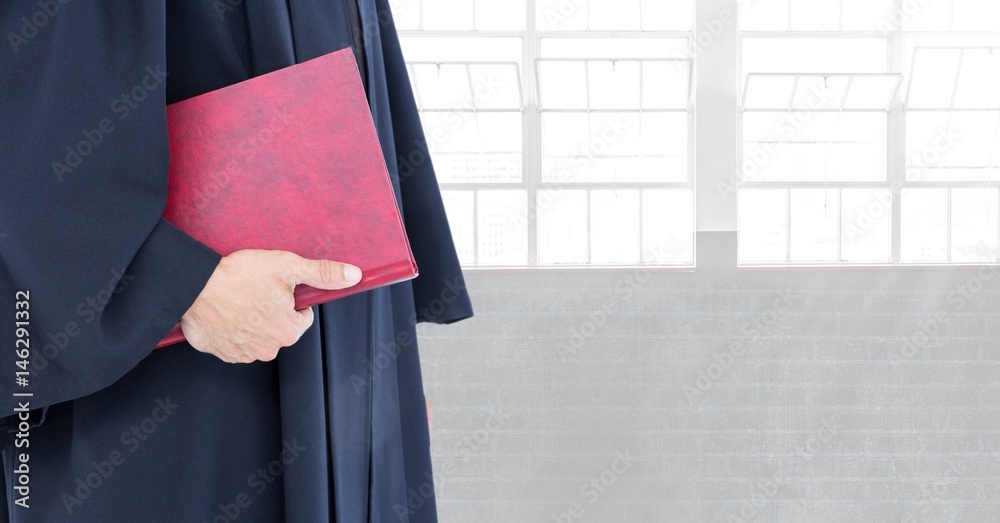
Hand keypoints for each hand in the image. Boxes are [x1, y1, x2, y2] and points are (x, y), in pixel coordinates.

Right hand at [180, 249, 361, 362]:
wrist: (193, 285)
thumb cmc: (240, 275)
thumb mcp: (288, 266)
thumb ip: (323, 273)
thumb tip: (354, 275)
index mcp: (288, 332)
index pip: (302, 316)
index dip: (291, 299)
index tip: (276, 288)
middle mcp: (268, 349)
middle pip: (281, 327)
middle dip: (272, 310)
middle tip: (256, 290)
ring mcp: (242, 354)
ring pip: (258, 335)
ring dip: (252, 320)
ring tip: (238, 299)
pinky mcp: (221, 352)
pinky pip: (234, 341)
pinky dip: (232, 328)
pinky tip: (225, 311)